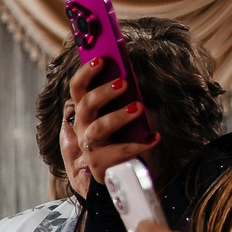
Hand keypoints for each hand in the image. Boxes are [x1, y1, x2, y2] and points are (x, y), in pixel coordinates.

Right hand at [67, 61, 155, 187]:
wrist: (113, 172)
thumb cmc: (118, 136)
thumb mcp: (116, 113)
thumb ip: (120, 97)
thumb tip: (130, 77)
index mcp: (85, 110)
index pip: (77, 88)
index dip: (85, 73)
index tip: (101, 59)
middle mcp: (82, 126)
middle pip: (86, 105)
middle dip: (103, 92)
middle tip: (124, 83)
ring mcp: (89, 145)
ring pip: (99, 128)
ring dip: (119, 115)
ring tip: (139, 107)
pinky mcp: (100, 163)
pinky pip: (119, 152)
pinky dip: (140, 144)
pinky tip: (154, 137)